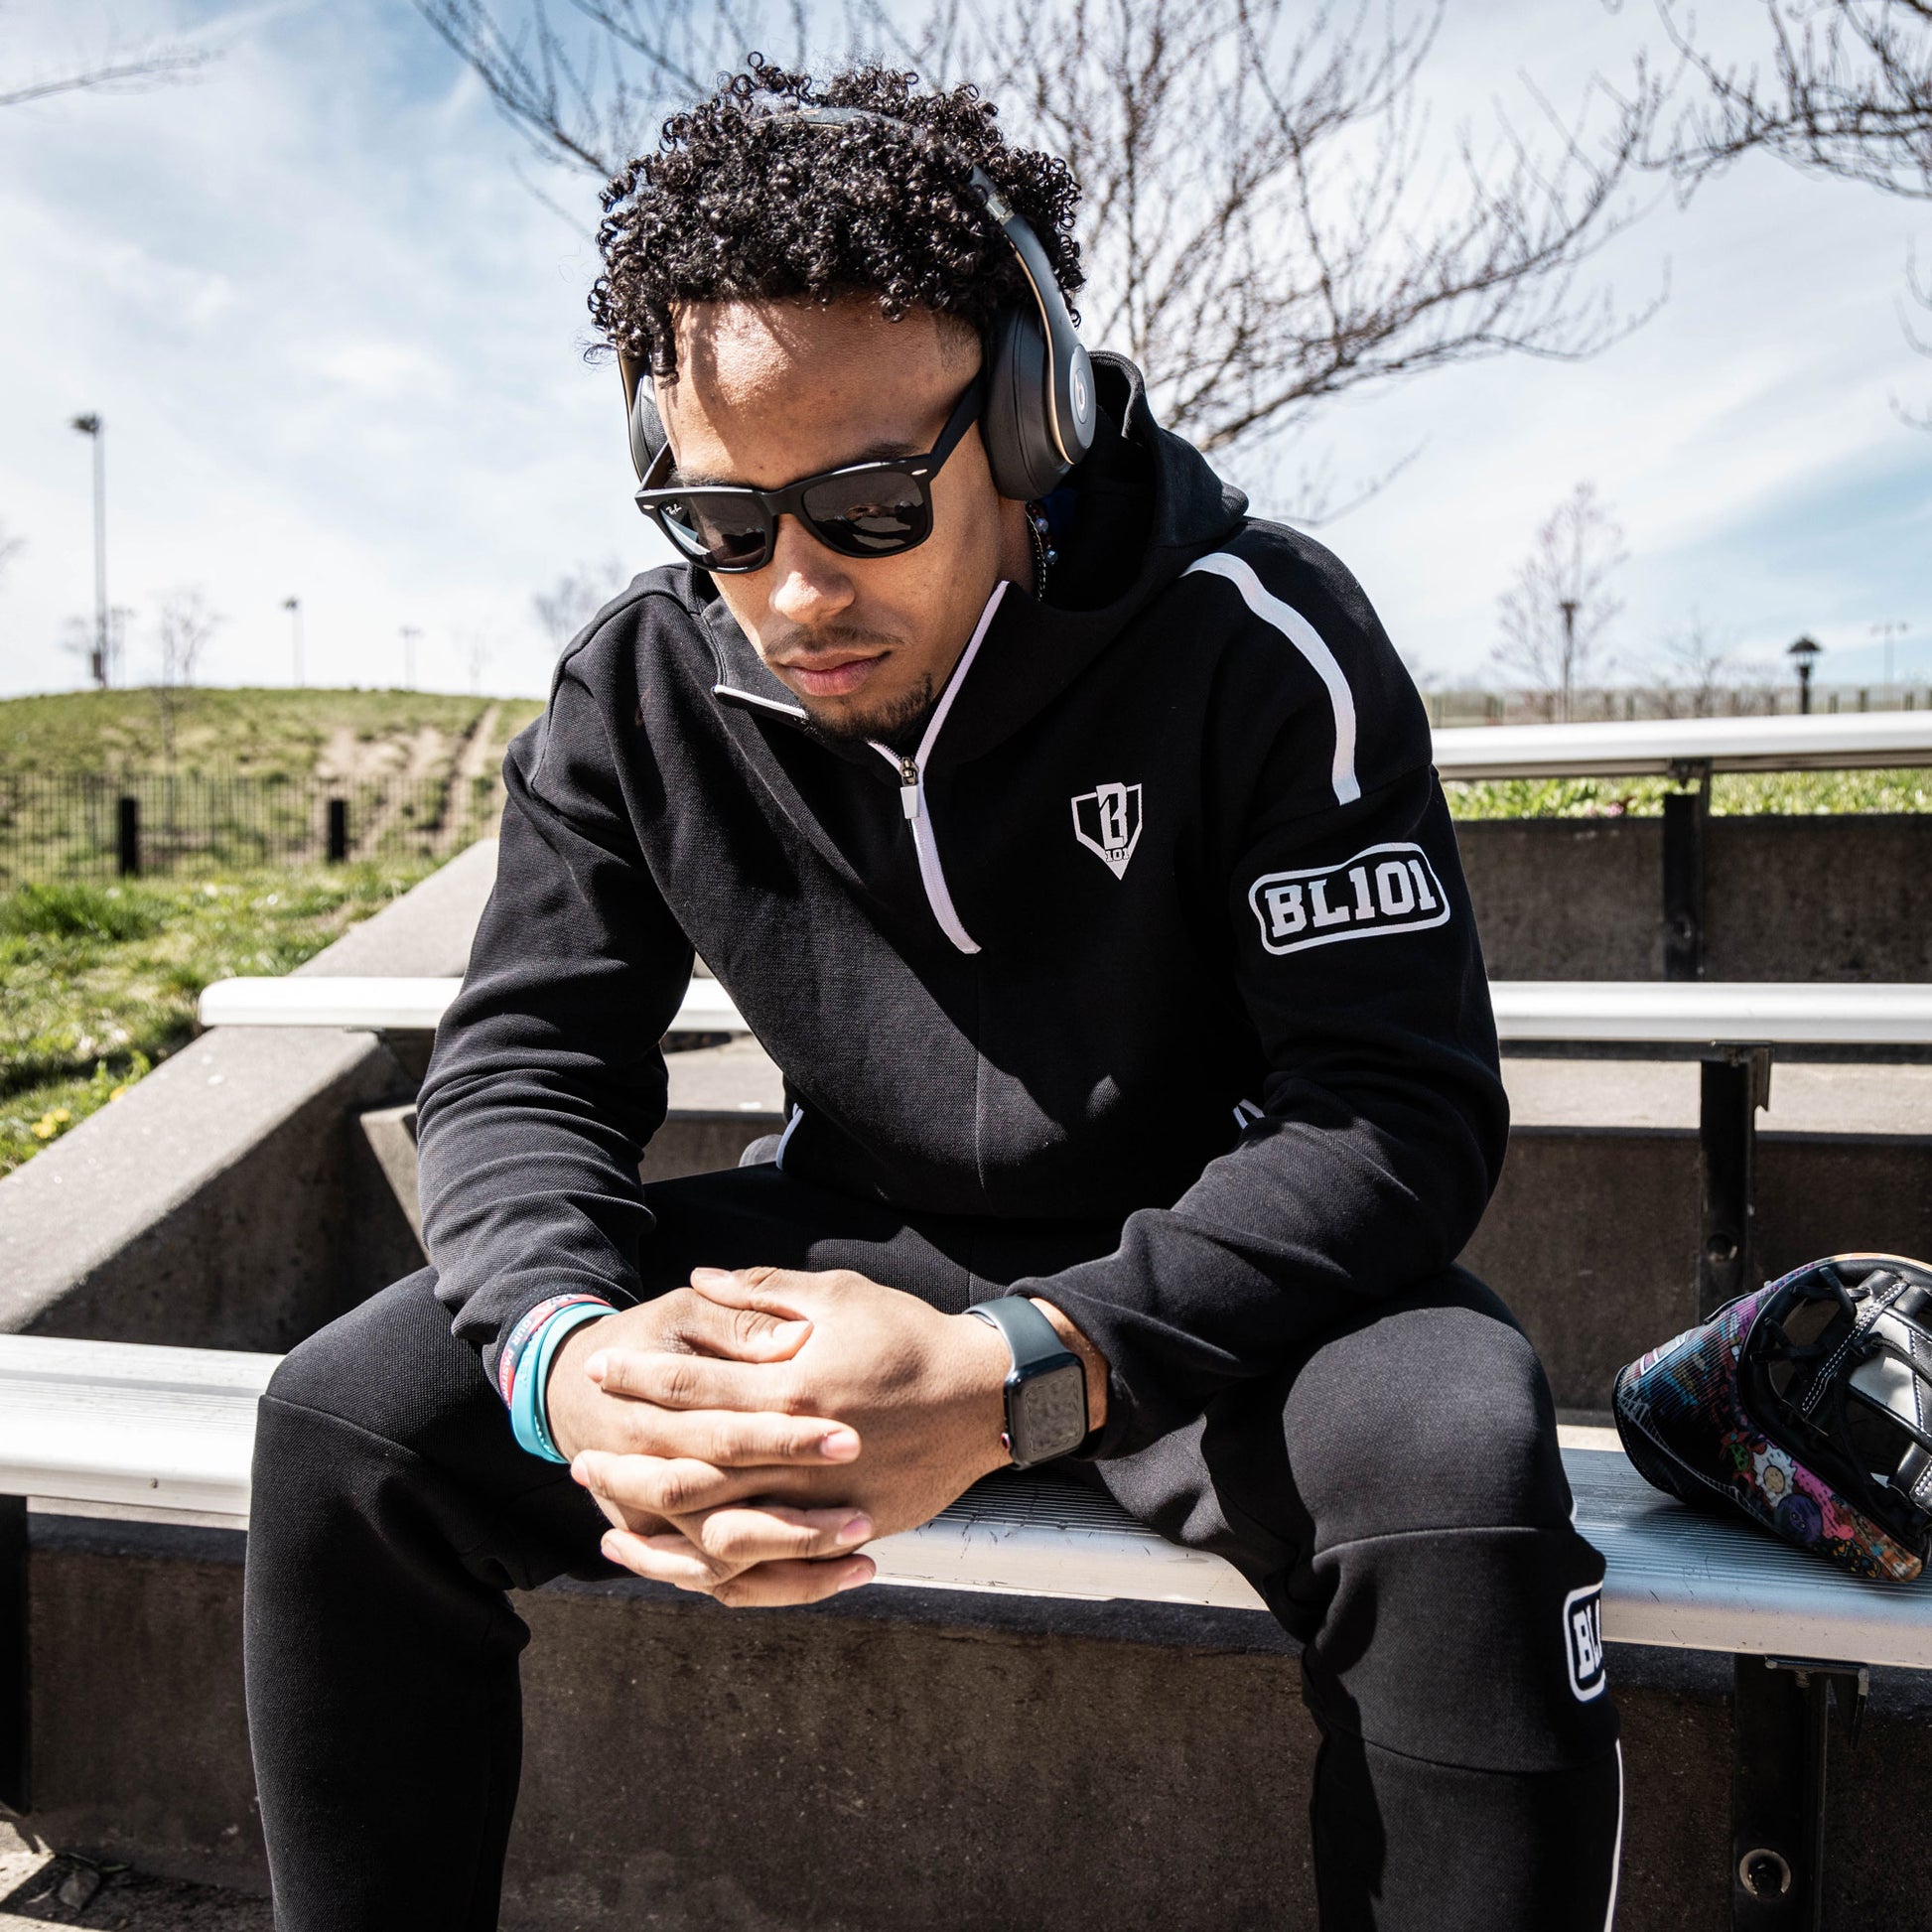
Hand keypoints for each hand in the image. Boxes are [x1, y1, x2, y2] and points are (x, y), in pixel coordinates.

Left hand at [573, 1267, 1023, 1604]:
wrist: (985, 1397)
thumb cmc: (908, 1337)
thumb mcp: (837, 1296)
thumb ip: (763, 1293)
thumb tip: (699, 1280)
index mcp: (791, 1386)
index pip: (692, 1388)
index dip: (639, 1379)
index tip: (600, 1369)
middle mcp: (797, 1453)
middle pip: (686, 1468)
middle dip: (627, 1461)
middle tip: (581, 1457)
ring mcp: (819, 1502)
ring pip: (715, 1530)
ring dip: (655, 1524)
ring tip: (611, 1519)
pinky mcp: (841, 1532)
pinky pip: (764, 1568)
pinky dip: (711, 1570)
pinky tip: (674, 1562)